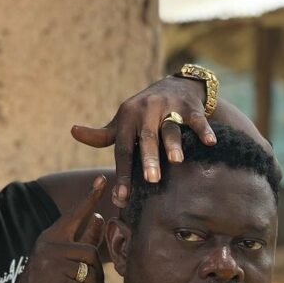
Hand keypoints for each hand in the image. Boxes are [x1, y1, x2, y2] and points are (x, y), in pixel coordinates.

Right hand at [0, 176, 106, 282]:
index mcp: (49, 238)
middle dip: (98, 274)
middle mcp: (50, 248)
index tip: (102, 180)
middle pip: (91, 252)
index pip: (74, 215)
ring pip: (92, 274)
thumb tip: (99, 218)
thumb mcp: (56, 260)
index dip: (90, 198)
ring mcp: (53, 267)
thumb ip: (79, 240)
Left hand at [71, 76, 214, 206]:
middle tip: (152, 180)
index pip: (123, 150)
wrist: (174, 84)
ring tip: (177, 161)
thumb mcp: (121, 122)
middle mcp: (146, 111)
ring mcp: (168, 107)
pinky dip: (203, 130)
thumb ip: (101, 134)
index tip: (121, 198)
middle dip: (149, 158)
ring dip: (173, 144)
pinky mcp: (189, 105)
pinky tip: (209, 143)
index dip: (122, 174)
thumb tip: (73, 131)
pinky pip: (196, 119)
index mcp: (127, 119)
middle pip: (146, 138)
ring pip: (170, 127)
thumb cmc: (142, 112)